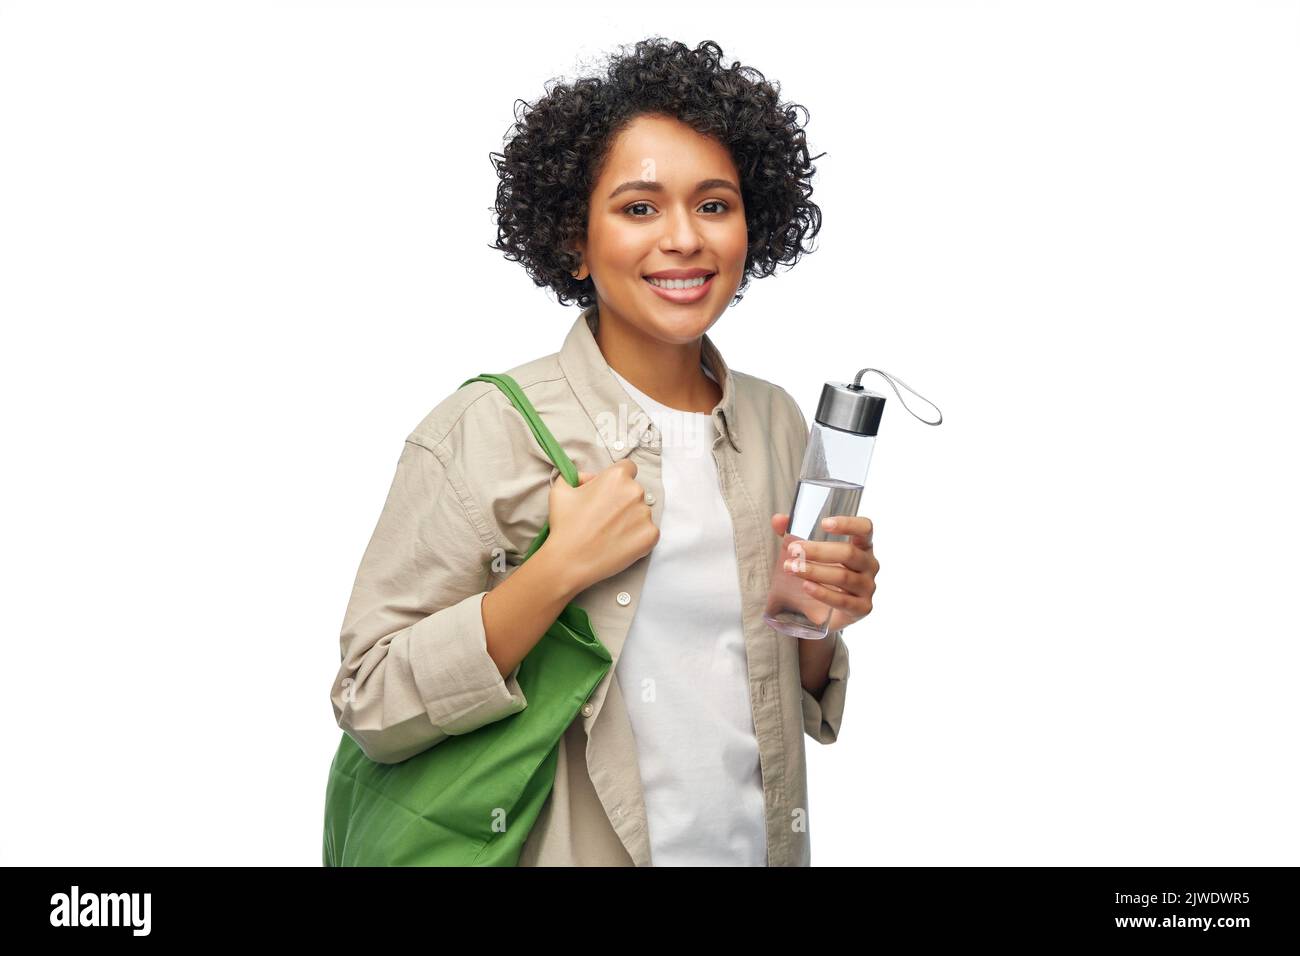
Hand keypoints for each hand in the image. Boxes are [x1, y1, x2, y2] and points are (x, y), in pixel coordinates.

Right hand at [545, 458, 659, 592]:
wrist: (570, 561)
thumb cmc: (565, 525)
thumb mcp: (561, 490)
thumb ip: (577, 476)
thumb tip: (590, 478)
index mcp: (617, 476)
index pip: (628, 468)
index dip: (617, 480)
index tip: (609, 493)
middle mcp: (635, 492)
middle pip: (635, 491)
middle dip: (623, 500)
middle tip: (605, 517)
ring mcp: (645, 515)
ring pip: (642, 512)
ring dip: (631, 519)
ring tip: (610, 533)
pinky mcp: (651, 536)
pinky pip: (649, 531)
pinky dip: (637, 537)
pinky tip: (619, 543)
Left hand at [770, 512, 877, 632]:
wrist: (823, 612)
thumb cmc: (820, 575)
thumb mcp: (806, 553)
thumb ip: (792, 534)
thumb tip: (778, 520)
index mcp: (862, 545)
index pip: (864, 528)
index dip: (848, 524)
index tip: (824, 523)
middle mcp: (869, 564)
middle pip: (849, 553)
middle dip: (818, 551)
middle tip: (793, 550)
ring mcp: (868, 587)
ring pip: (843, 577)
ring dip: (814, 571)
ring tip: (791, 568)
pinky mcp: (862, 608)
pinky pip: (843, 600)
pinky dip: (823, 593)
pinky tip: (806, 586)